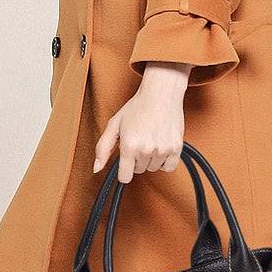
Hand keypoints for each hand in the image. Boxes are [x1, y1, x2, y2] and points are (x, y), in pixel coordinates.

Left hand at [94, 62, 191, 182]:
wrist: (161, 94)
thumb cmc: (137, 107)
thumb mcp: (114, 125)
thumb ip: (103, 149)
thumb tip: (96, 169)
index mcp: (129, 145)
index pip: (125, 177)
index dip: (124, 171)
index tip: (126, 162)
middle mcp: (146, 149)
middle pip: (139, 170)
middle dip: (137, 159)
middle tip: (139, 140)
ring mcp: (162, 150)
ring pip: (153, 168)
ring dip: (151, 158)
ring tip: (151, 139)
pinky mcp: (176, 148)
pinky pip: (169, 167)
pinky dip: (165, 161)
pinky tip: (161, 147)